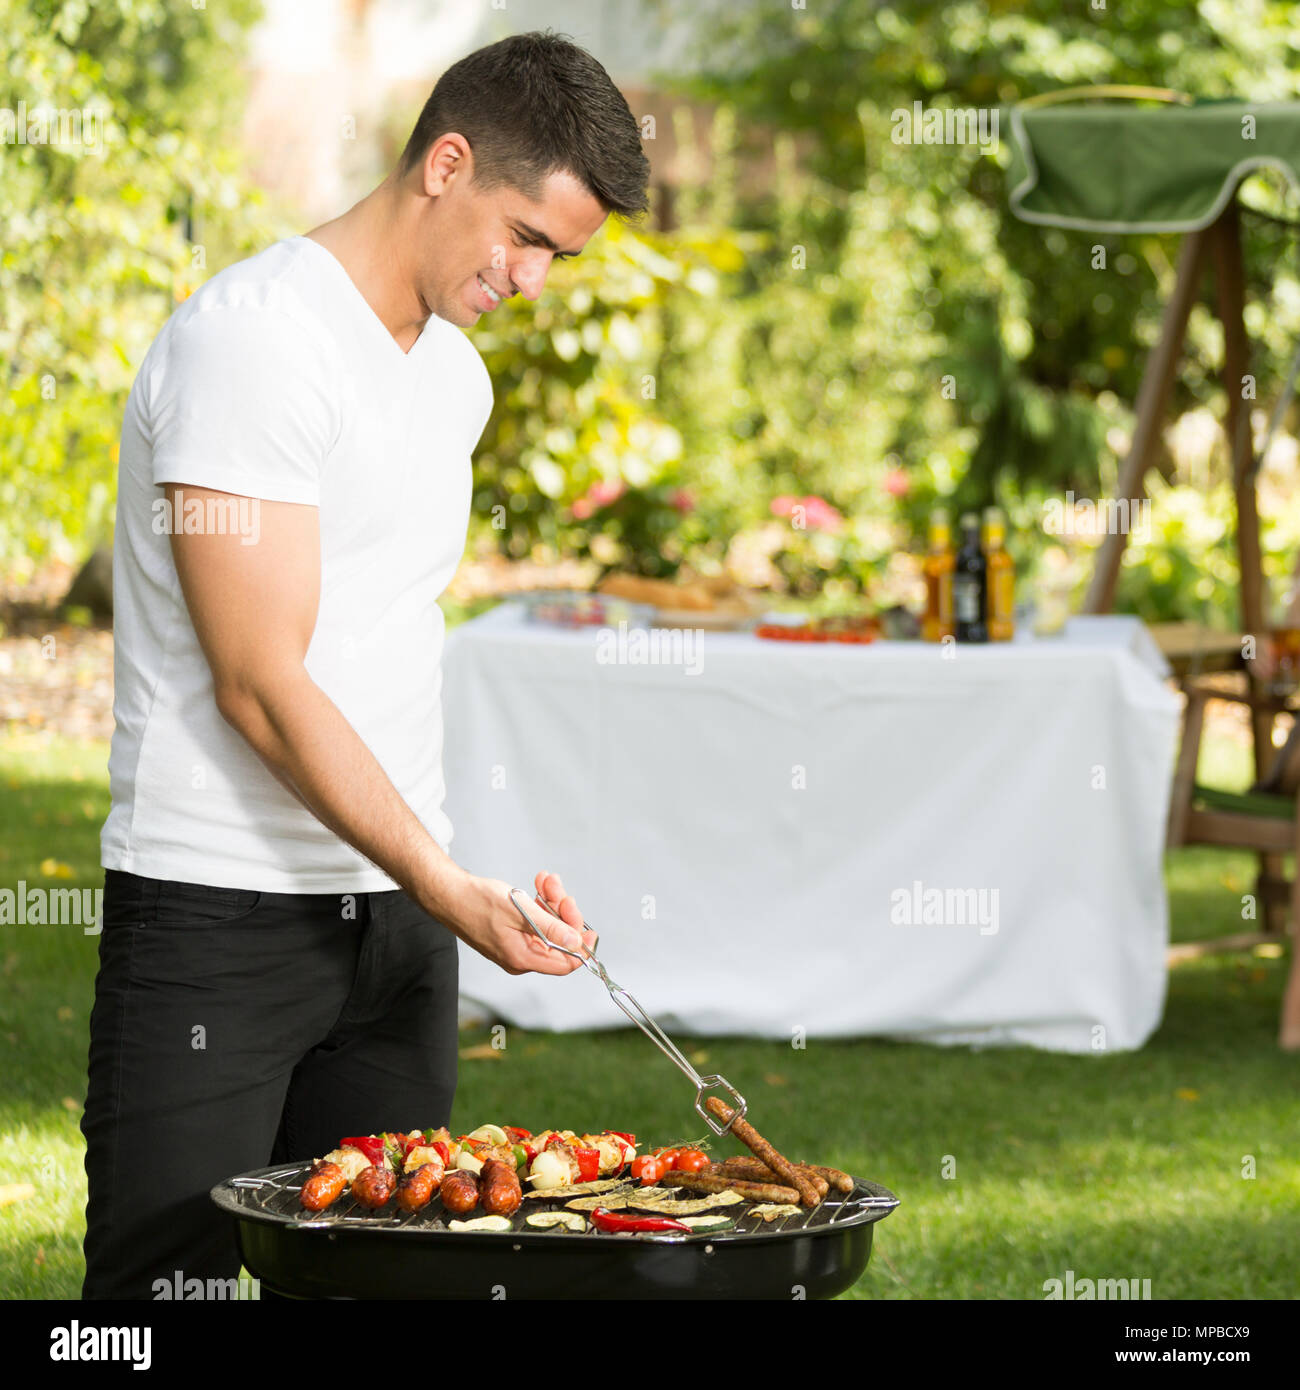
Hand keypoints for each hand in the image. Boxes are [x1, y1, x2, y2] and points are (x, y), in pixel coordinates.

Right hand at [448, 871, 596, 976]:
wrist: (448, 894)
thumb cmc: (477, 901)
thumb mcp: (519, 911)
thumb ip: (550, 928)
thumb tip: (576, 942)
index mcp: (522, 958)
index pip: (565, 963)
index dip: (581, 946)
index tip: (590, 928)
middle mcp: (520, 958)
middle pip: (558, 941)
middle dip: (562, 912)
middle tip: (557, 889)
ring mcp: (516, 946)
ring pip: (548, 928)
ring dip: (551, 903)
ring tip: (545, 881)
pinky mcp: (511, 935)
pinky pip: (536, 923)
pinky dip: (540, 905)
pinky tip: (538, 886)